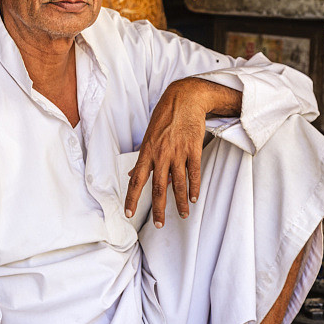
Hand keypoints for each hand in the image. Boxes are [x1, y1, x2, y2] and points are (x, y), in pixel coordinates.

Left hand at [124, 78, 240, 227]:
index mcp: (147, 151)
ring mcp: (178, 152)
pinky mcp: (194, 149)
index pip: (137, 180)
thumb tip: (133, 173)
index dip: (132, 198)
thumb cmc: (165, 117)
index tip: (129, 213)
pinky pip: (193, 173)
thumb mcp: (149, 136)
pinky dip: (194, 187)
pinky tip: (193, 198)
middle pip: (158, 187)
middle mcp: (161, 154)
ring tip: (182, 214)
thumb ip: (143, 158)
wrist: (185, 99)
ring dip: (180, 202)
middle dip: (158, 209)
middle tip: (159, 225)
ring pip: (178, 184)